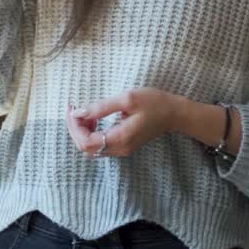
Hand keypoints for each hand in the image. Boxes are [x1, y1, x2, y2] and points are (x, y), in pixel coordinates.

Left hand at [66, 88, 180, 158]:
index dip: (74, 127)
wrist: (175, 114)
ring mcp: (122, 149)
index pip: (86, 142)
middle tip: (73, 109)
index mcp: (120, 138)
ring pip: (91, 148)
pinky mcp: (123, 145)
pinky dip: (91, 133)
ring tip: (82, 112)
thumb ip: (101, 107)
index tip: (73, 109)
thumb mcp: (127, 99)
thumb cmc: (154, 102)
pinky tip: (93, 118)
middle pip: (85, 147)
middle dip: (75, 128)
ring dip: (81, 131)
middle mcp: (120, 149)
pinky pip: (100, 145)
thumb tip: (78, 112)